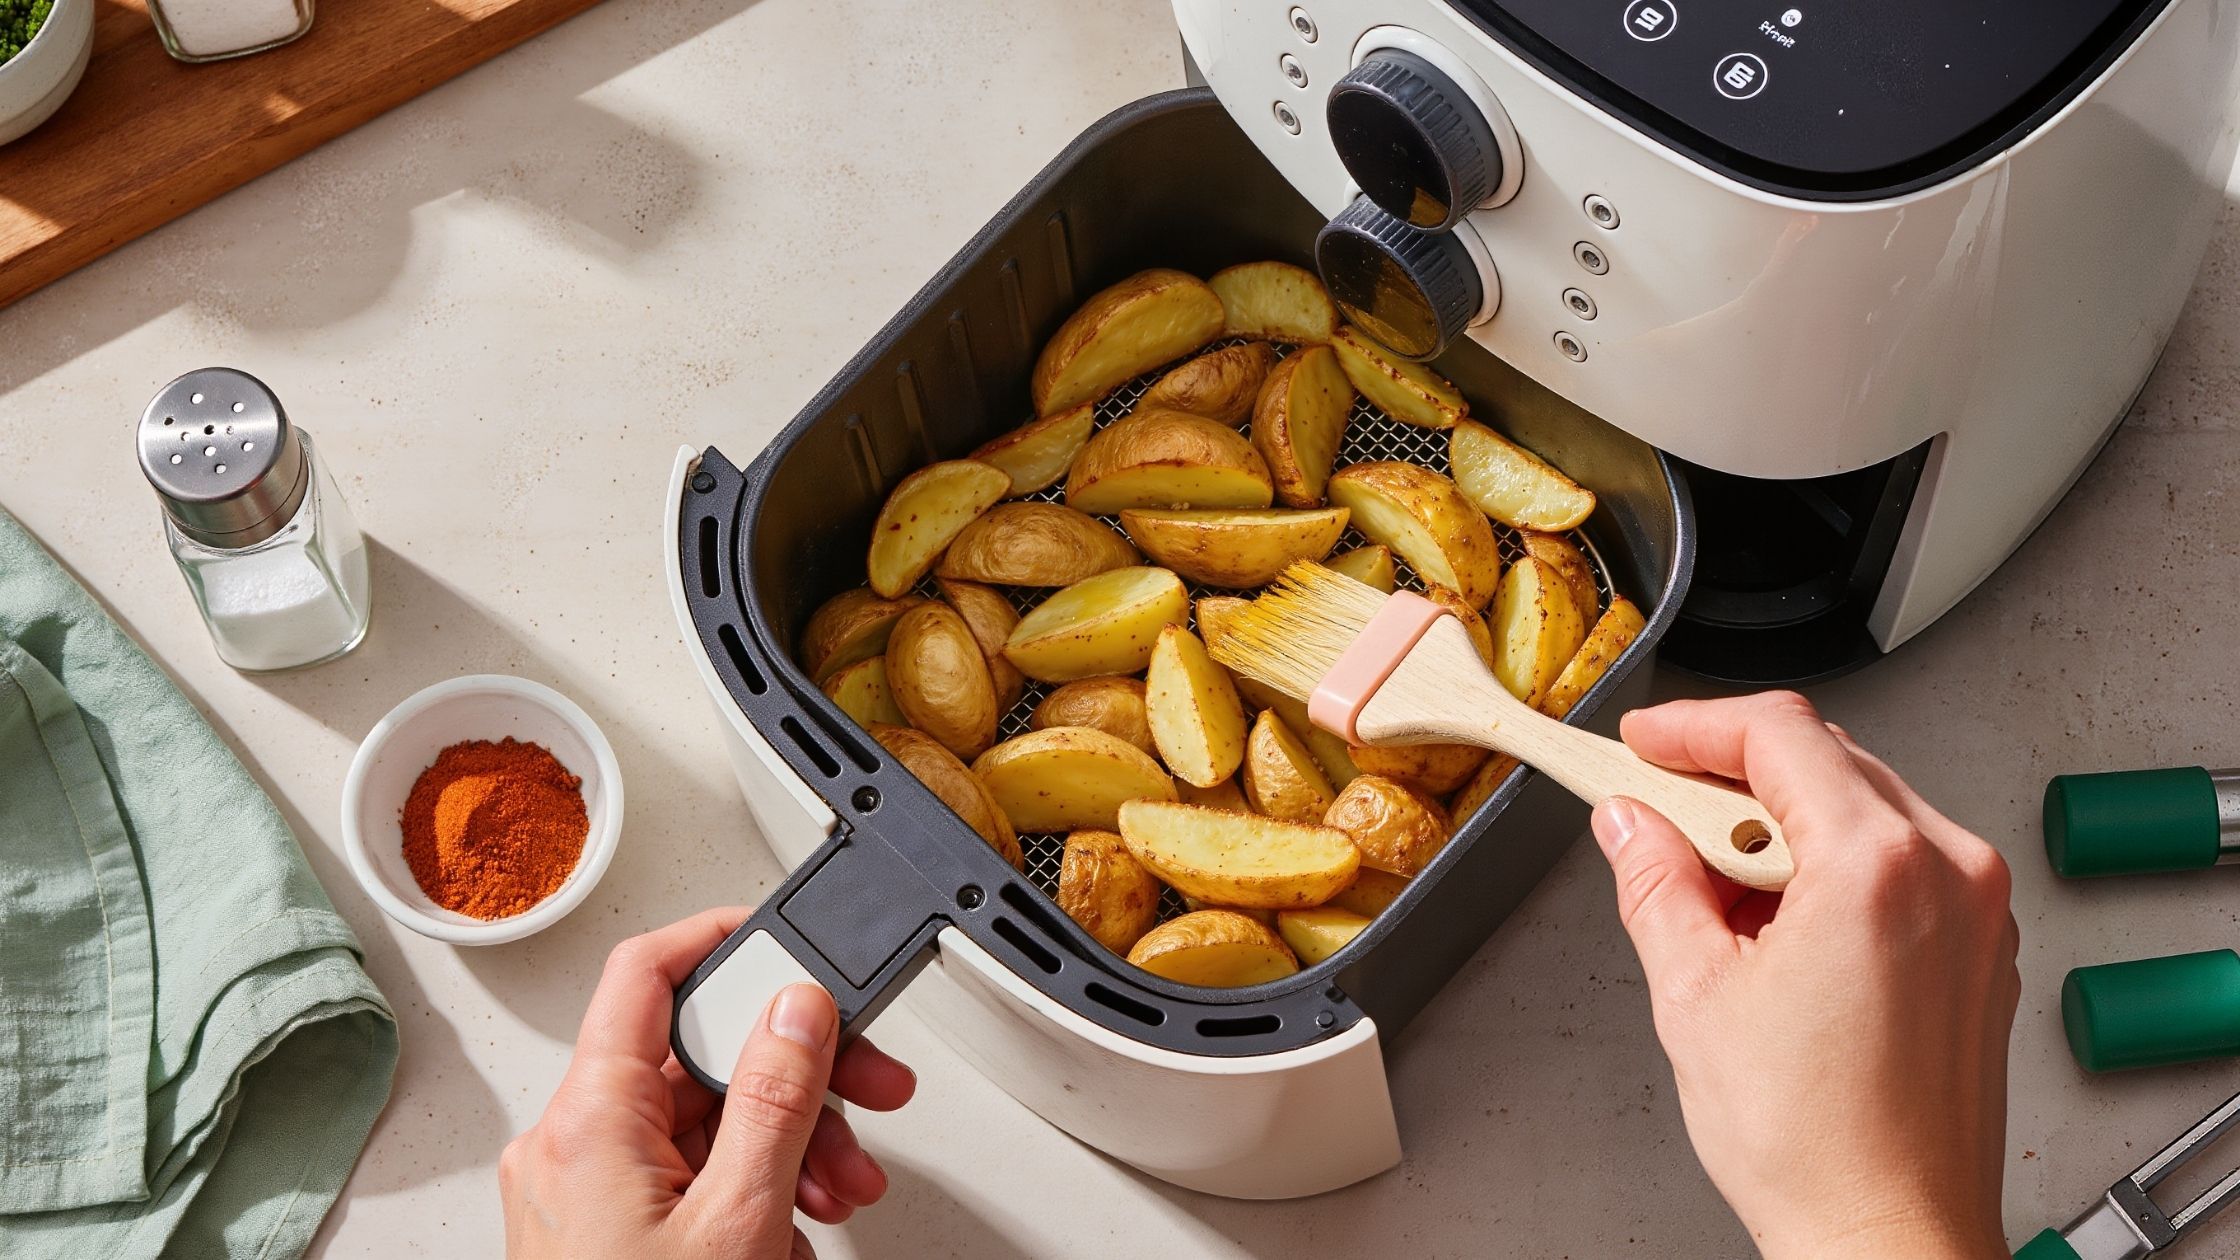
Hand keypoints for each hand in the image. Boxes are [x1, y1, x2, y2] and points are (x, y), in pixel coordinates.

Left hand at [501, 907, 916, 1258]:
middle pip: (695, 1058)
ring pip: (701, 1122)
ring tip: (840, 1193)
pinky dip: (749, 1187)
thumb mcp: (737, 1220)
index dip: (719, 940)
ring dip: (787, 1144)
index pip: (644, 975)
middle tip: (870, 1093)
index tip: (787, 939)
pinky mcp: (599, 1232)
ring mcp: (581, 1193)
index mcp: (586, 1122)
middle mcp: (568, 1147)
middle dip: (795, 1077)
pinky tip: (791, 1225)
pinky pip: (685, 1176)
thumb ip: (770, 1101)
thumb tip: (793, 1008)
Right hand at [1592, 692, 2017, 1259]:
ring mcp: (1976, 911)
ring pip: (1865, 806)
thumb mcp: (1694, 994)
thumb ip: (1654, 883)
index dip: (1692, 726)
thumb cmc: (1815, 1145)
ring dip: (1781, 823)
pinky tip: (1774, 921)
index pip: (1778, 734)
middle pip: (1827, 759)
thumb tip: (1630, 826)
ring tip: (1712, 886)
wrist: (1888, 1235)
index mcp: (1877, 866)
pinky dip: (1831, 866)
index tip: (1645, 741)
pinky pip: (1901, 862)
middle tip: (1657, 806)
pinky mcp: (1981, 949)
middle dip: (1732, 774)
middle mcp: (1947, 873)